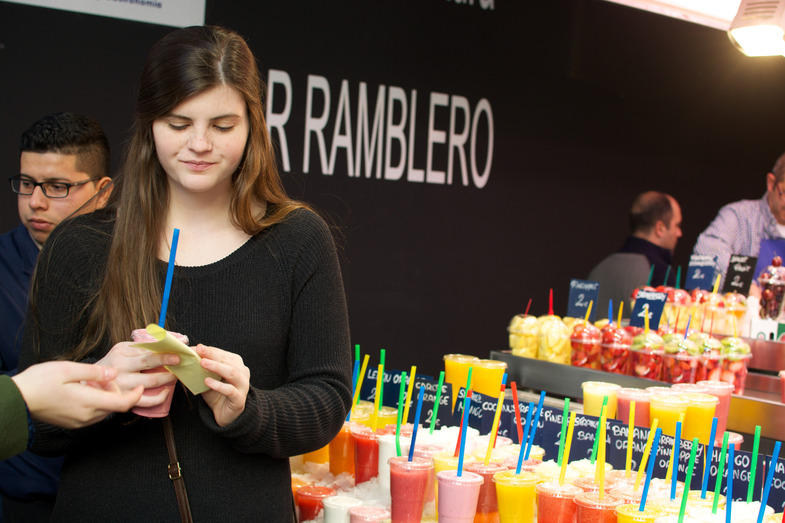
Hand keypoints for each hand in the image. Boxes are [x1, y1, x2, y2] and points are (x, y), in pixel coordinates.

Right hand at [12, 361, 144, 427]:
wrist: (17, 400)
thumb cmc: (40, 382)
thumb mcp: (68, 369)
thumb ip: (94, 372)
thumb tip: (114, 374)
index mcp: (89, 402)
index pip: (123, 403)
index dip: (137, 395)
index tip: (142, 385)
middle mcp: (87, 416)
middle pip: (115, 406)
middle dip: (119, 391)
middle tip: (103, 377)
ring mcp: (80, 421)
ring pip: (105, 410)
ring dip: (107, 396)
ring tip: (91, 382)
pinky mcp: (74, 422)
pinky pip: (94, 413)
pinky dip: (97, 402)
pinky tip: (84, 390)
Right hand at [96, 342, 179, 407]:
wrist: (88, 383)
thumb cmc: (110, 364)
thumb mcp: (121, 350)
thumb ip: (140, 347)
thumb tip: (165, 342)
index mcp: (120, 353)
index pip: (146, 350)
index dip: (164, 351)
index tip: (178, 351)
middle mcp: (120, 368)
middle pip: (148, 363)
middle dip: (168, 361)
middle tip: (181, 360)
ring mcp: (122, 385)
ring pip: (151, 381)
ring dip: (168, 378)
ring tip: (176, 374)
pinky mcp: (124, 399)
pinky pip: (146, 401)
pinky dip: (159, 397)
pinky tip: (166, 391)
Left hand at [195, 344, 249, 426]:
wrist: (225, 413)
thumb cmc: (216, 393)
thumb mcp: (208, 378)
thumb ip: (202, 368)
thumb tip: (187, 356)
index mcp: (236, 364)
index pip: (222, 353)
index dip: (209, 350)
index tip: (197, 347)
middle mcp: (242, 372)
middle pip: (227, 361)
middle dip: (213, 355)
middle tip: (200, 351)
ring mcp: (243, 385)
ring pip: (232, 372)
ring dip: (217, 367)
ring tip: (203, 363)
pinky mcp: (239, 398)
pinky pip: (230, 390)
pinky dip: (218, 385)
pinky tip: (207, 381)